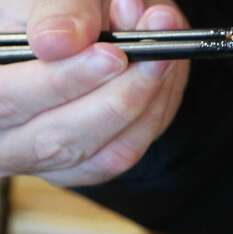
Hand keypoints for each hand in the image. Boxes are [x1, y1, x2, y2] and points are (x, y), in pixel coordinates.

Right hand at [0, 0, 188, 185]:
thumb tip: (58, 41)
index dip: (63, 80)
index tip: (112, 54)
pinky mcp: (82, 165)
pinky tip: (162, 78)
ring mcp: (44, 158)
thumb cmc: (55, 9)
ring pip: (101, 154)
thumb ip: (57, 9)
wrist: (75, 22)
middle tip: (155, 56)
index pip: (9, 97)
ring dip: (144, 103)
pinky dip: (152, 116)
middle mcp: (4, 134)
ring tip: (163, 54)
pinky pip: (124, 154)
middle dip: (118, 96)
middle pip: (59, 139)